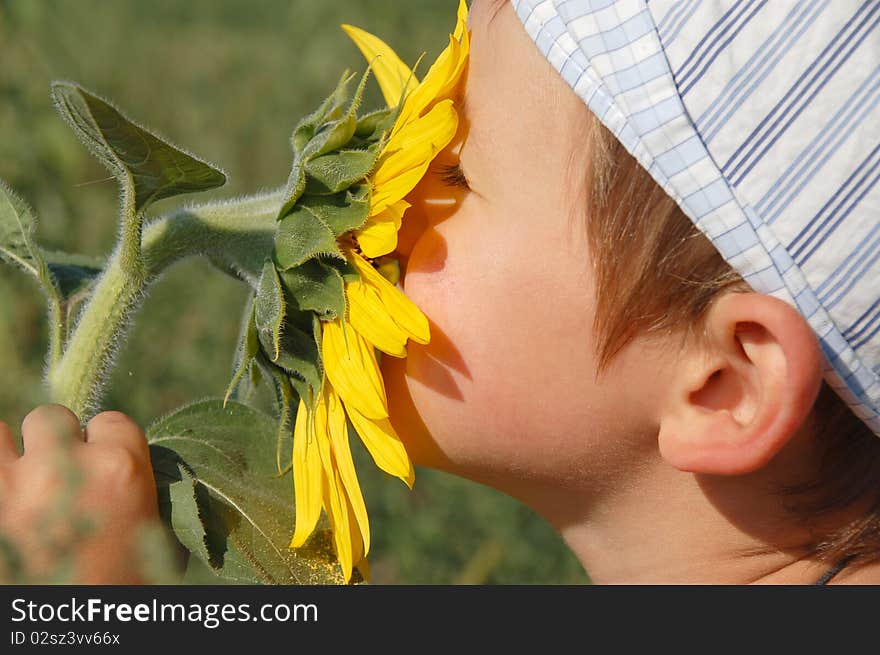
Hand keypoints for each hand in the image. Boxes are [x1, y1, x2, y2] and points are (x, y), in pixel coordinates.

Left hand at [0, 404, 158, 583]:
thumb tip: (145, 479)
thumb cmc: (125, 595)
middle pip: (51, 419)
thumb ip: (150, 500)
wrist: (75, 638)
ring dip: (8, 456)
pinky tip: (3, 504)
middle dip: (54, 444)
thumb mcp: (158, 544)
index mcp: (122, 470)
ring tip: (17, 487)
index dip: (104, 445)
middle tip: (56, 480)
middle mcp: (65, 466)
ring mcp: (11, 484)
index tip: (101, 468)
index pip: (111, 421)